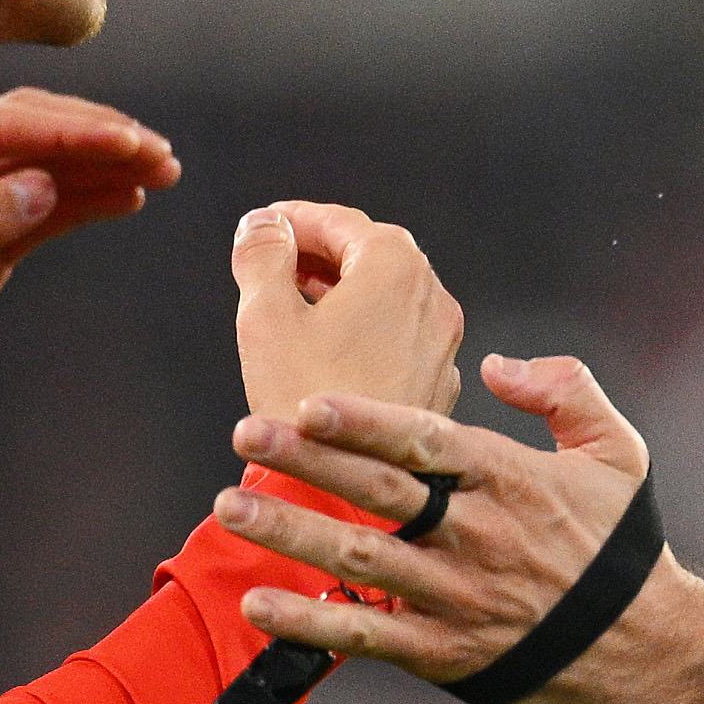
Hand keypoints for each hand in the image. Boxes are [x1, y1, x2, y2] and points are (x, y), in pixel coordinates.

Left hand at [0, 88, 181, 403]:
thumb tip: (39, 186)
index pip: (2, 129)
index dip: (70, 131)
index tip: (129, 141)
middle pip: (29, 134)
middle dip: (98, 140)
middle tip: (161, 155)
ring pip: (44, 170)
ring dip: (104, 168)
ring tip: (163, 172)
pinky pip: (41, 213)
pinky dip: (85, 202)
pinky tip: (126, 197)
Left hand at [217, 351, 703, 703]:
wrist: (652, 655)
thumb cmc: (627, 551)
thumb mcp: (619, 452)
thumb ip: (565, 390)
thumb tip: (497, 365)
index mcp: (511, 479)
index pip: (425, 440)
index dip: (364, 421)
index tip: (310, 402)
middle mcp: (477, 535)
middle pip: (379, 491)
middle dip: (307, 460)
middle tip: (246, 433)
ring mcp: (458, 597)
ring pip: (362, 559)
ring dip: (292, 532)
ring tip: (230, 508)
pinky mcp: (445, 654)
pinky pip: (367, 635)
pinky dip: (311, 622)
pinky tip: (260, 603)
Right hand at [229, 203, 463, 425]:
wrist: (344, 485)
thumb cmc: (304, 402)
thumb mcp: (264, 315)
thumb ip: (262, 254)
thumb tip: (263, 224)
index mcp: (395, 267)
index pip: (340, 221)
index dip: (293, 218)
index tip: (263, 226)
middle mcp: (432, 298)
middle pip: (370, 252)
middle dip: (319, 250)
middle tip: (276, 259)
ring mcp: (442, 341)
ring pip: (388, 294)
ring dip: (342, 287)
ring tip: (295, 299)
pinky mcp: (437, 378)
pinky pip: (399, 332)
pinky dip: (365, 324)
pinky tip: (328, 344)